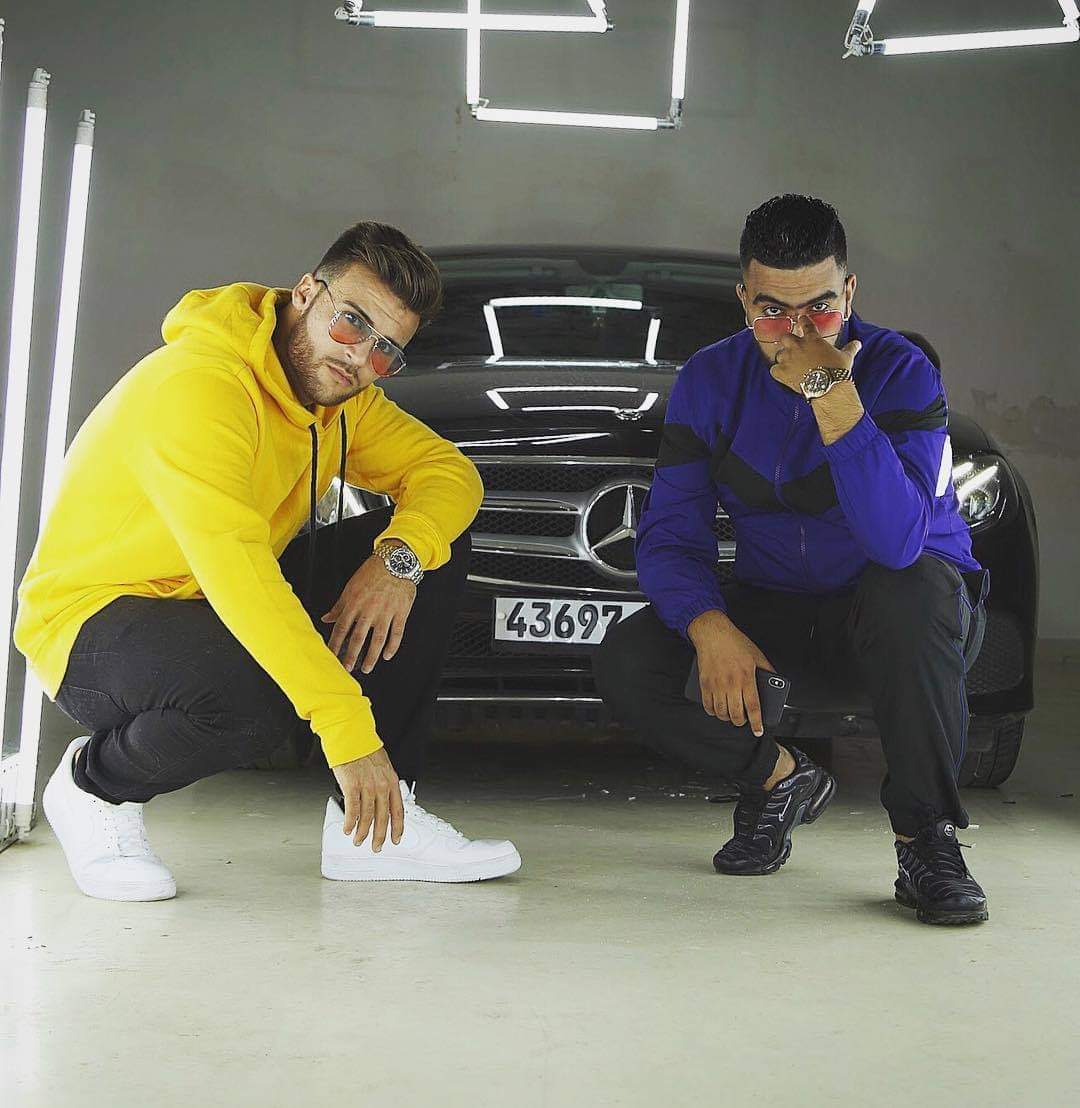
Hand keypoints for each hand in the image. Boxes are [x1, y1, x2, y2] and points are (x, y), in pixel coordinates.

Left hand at [321, 553, 416, 673]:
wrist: (396, 561)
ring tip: (367, 668)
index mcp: (354, 603)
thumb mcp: (351, 587)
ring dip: (371, 657)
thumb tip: (326, 618)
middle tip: (347, 668)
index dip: (335, 644)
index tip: (331, 656)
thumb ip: (339, 605)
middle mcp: (369, 610)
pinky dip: (392, 646)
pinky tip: (387, 655)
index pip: (341, 628)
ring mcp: (386, 613)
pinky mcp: (401, 613)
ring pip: (377, 640)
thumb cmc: (373, 572)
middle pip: (358, 638)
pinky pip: (397, 633)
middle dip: (351, 656)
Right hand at [331, 747, 403, 849]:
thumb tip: (382, 801)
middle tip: (376, 846)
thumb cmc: (365, 750)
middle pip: (383, 818)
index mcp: (391, 781)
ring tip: (358, 840)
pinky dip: (350, 822)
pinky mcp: (352, 786)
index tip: (396, 839)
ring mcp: (367, 787)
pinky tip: (347, 829)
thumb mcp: (383, 766)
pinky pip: (352, 810)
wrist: (352, 737)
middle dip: (379, 836)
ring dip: (362, 832)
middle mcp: (381, 786)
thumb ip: (383, 784)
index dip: (397, 828)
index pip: (398, 810)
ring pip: (367, 817)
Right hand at [687, 609, 774, 736]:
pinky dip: (713, 711)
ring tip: (731, 715)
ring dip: (727, 718)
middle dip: (741, 722)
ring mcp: (716, 684)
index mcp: (746, 677)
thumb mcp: (757, 655)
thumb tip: (775, 682)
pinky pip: (707, 705)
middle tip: (743, 721)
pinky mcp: (704, 683)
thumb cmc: (735, 643)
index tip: (758, 731)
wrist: (713, 634)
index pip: (753, 707)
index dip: (756, 723)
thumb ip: (767, 670)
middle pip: (736, 714)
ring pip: (721, 712)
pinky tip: (717, 709)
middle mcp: (731, 683)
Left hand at [770, 314, 861, 393]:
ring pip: (779, 354)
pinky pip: (774, 370)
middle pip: (785, 337)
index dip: (803, 320)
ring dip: (783, 358)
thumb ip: (850, 348)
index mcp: (813, 339)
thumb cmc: (837, 371)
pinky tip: (782, 374)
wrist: (827, 387)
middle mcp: (798, 346)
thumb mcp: (846, 357)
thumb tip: (858, 343)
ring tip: (789, 364)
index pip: (806, 324)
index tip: (801, 318)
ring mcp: (788, 359)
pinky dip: (777, 372)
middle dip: (788, 340)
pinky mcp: (782, 372)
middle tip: (791, 345)